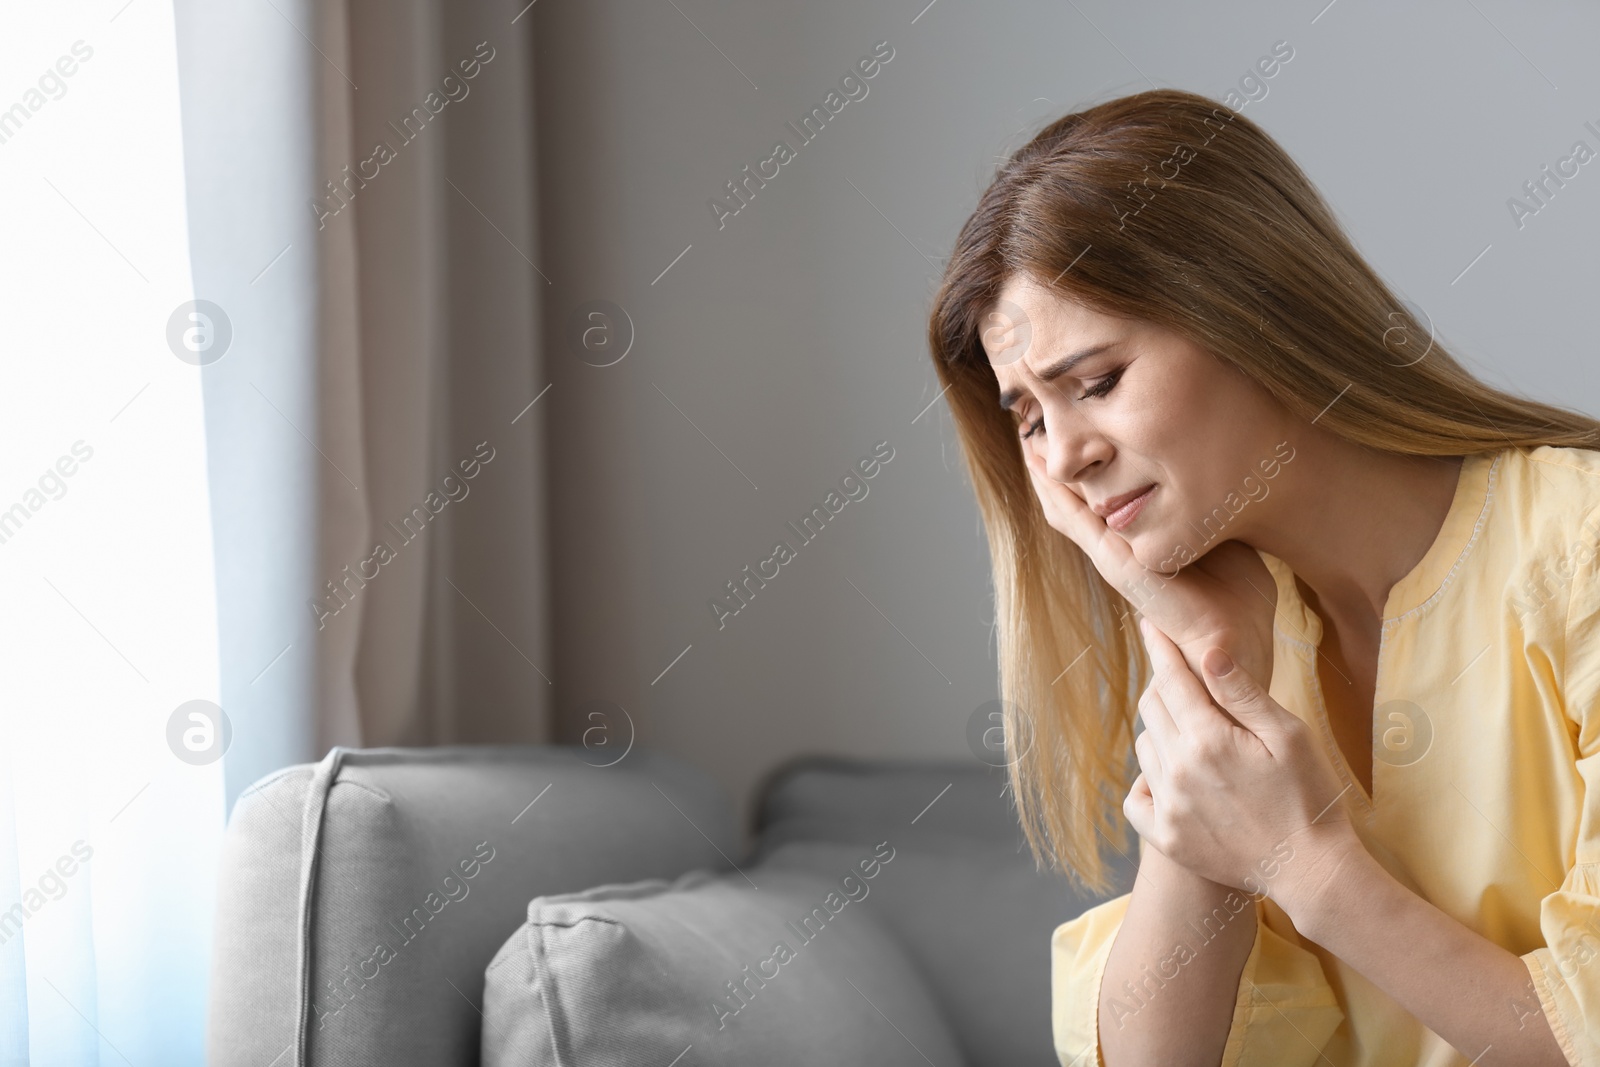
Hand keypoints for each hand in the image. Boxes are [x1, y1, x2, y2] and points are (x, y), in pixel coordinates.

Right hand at [1022, 442, 1275, 686]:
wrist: (1234, 636)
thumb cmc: (1238, 595)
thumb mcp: (1221, 536)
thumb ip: (1208, 511)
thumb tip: (1221, 472)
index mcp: (1139, 543)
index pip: (1101, 501)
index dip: (1084, 469)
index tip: (1074, 429)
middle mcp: (1118, 548)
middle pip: (1072, 501)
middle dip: (1053, 466)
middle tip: (1034, 428)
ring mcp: (1111, 555)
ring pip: (1064, 507)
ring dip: (1045, 474)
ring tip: (1027, 438)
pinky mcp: (1114, 562)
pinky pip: (1075, 521)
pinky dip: (1055, 492)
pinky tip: (1040, 467)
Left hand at [1123, 616, 1361, 910]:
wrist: (1313, 871)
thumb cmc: (1312, 797)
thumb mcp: (1290, 736)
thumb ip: (1243, 694)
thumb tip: (1206, 650)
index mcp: (1209, 739)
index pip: (1171, 679)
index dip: (1160, 648)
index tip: (1149, 625)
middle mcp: (1178, 770)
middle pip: (1151, 709)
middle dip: (1163, 686)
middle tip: (1180, 679)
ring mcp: (1168, 806)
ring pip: (1144, 748)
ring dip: (1160, 732)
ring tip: (1190, 731)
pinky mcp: (1166, 837)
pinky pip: (1136, 796)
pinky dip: (1146, 781)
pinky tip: (1170, 777)